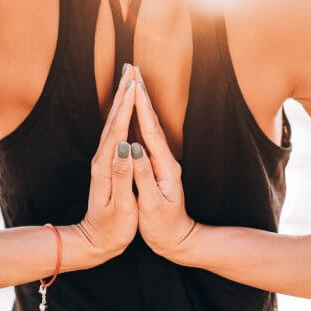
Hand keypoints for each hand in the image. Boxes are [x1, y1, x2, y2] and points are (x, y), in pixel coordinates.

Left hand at [76, 63, 138, 261]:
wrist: (94, 243)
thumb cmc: (111, 229)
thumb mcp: (120, 206)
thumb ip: (122, 176)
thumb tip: (125, 148)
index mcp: (106, 166)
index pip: (119, 130)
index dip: (128, 106)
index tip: (135, 84)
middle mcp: (101, 159)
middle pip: (114, 119)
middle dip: (123, 92)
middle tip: (131, 68)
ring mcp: (102, 160)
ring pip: (113, 122)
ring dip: (121, 99)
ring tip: (130, 79)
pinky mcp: (106, 164)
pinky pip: (115, 131)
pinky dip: (121, 114)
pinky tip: (126, 107)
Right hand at [129, 66, 200, 260]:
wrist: (179, 241)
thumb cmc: (164, 227)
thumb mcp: (152, 205)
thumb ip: (143, 176)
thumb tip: (133, 149)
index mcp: (164, 167)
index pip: (150, 131)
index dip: (140, 106)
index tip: (132, 84)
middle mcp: (165, 159)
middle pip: (151, 120)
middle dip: (140, 94)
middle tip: (131, 69)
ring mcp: (162, 161)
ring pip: (148, 125)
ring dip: (140, 102)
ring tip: (131, 80)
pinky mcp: (156, 166)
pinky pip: (145, 135)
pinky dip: (138, 118)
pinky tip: (131, 110)